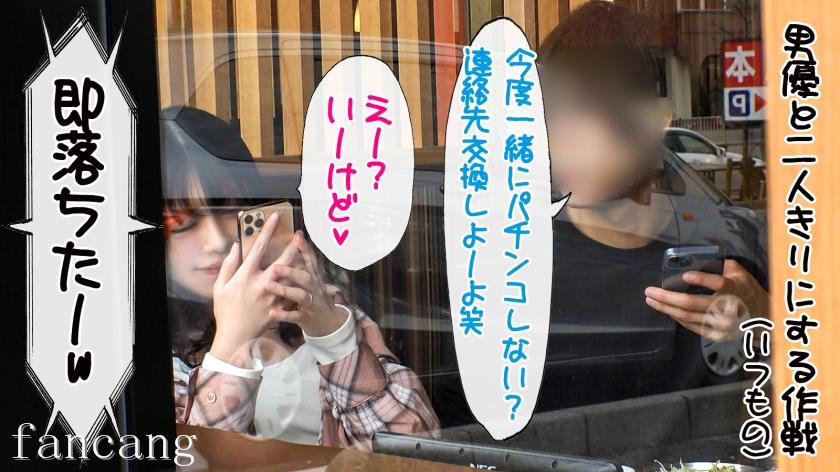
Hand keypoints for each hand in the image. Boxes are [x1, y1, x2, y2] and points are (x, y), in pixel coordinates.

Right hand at [208, 212, 297, 366]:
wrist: (236, 337)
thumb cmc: (226, 311)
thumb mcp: (220, 287)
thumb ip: (228, 265)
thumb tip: (236, 247)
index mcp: (246, 276)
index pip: (259, 247)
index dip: (267, 230)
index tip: (275, 217)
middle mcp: (263, 284)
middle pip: (283, 260)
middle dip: (293, 246)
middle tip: (300, 234)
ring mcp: (274, 297)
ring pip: (292, 276)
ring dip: (300, 263)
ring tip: (306, 252)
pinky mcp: (282, 308)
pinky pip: (294, 292)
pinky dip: (300, 282)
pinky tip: (306, 274)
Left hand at [264, 231, 347, 337]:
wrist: (330, 325)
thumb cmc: (315, 299)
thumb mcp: (312, 282)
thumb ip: (302, 268)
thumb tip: (291, 250)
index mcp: (314, 278)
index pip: (311, 261)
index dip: (306, 249)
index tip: (298, 236)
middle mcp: (314, 289)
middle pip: (306, 277)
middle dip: (291, 271)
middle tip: (275, 267)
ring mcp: (312, 304)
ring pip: (300, 295)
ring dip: (285, 290)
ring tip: (269, 285)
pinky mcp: (307, 318)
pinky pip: (295, 316)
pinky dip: (284, 314)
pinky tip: (272, 312)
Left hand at [644, 259, 768, 341]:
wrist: (762, 319)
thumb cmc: (747, 292)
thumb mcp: (741, 274)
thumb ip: (724, 265)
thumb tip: (702, 258)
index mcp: (734, 291)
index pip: (718, 284)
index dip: (701, 280)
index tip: (685, 276)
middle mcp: (726, 309)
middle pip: (691, 304)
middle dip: (666, 297)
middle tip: (649, 291)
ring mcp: (720, 325)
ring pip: (687, 317)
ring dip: (665, 308)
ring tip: (651, 300)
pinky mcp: (716, 335)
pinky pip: (691, 326)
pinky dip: (676, 317)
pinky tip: (665, 310)